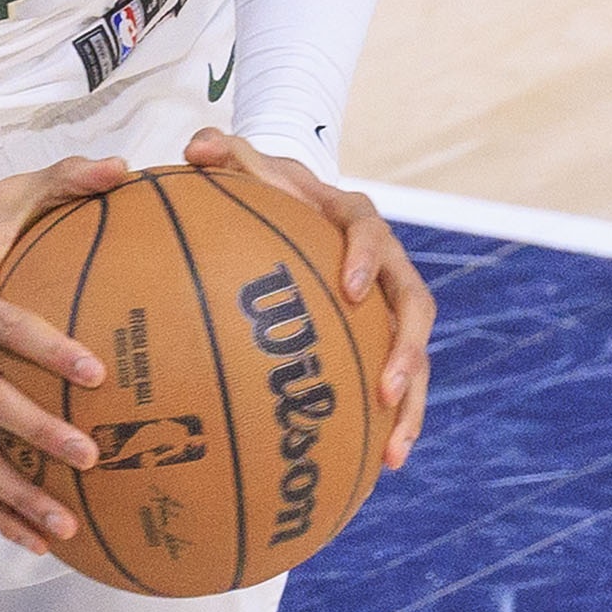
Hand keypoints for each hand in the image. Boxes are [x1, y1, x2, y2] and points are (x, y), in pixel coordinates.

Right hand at [0, 156, 127, 554]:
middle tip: (90, 455)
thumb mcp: (5, 198)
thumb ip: (64, 181)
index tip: (94, 371)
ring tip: (64, 528)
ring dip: (12, 494)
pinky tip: (39, 542)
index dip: (44, 347)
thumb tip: (126, 169)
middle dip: (33, 432)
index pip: (2, 323)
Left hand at [185, 128, 435, 471]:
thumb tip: (194, 146)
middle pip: (413, 304)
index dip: (364, 259)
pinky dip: (393, 422)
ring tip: (395, 451)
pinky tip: (380, 465)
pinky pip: (398, 382)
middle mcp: (384, 264)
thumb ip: (221, 153)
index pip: (370, 232)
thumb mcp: (243, 167)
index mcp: (354, 219)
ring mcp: (388, 305)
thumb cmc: (262, 190)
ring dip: (411, 402)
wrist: (290, 207)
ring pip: (417, 354)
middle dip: (407, 347)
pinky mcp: (383, 339)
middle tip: (389, 386)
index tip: (348, 290)